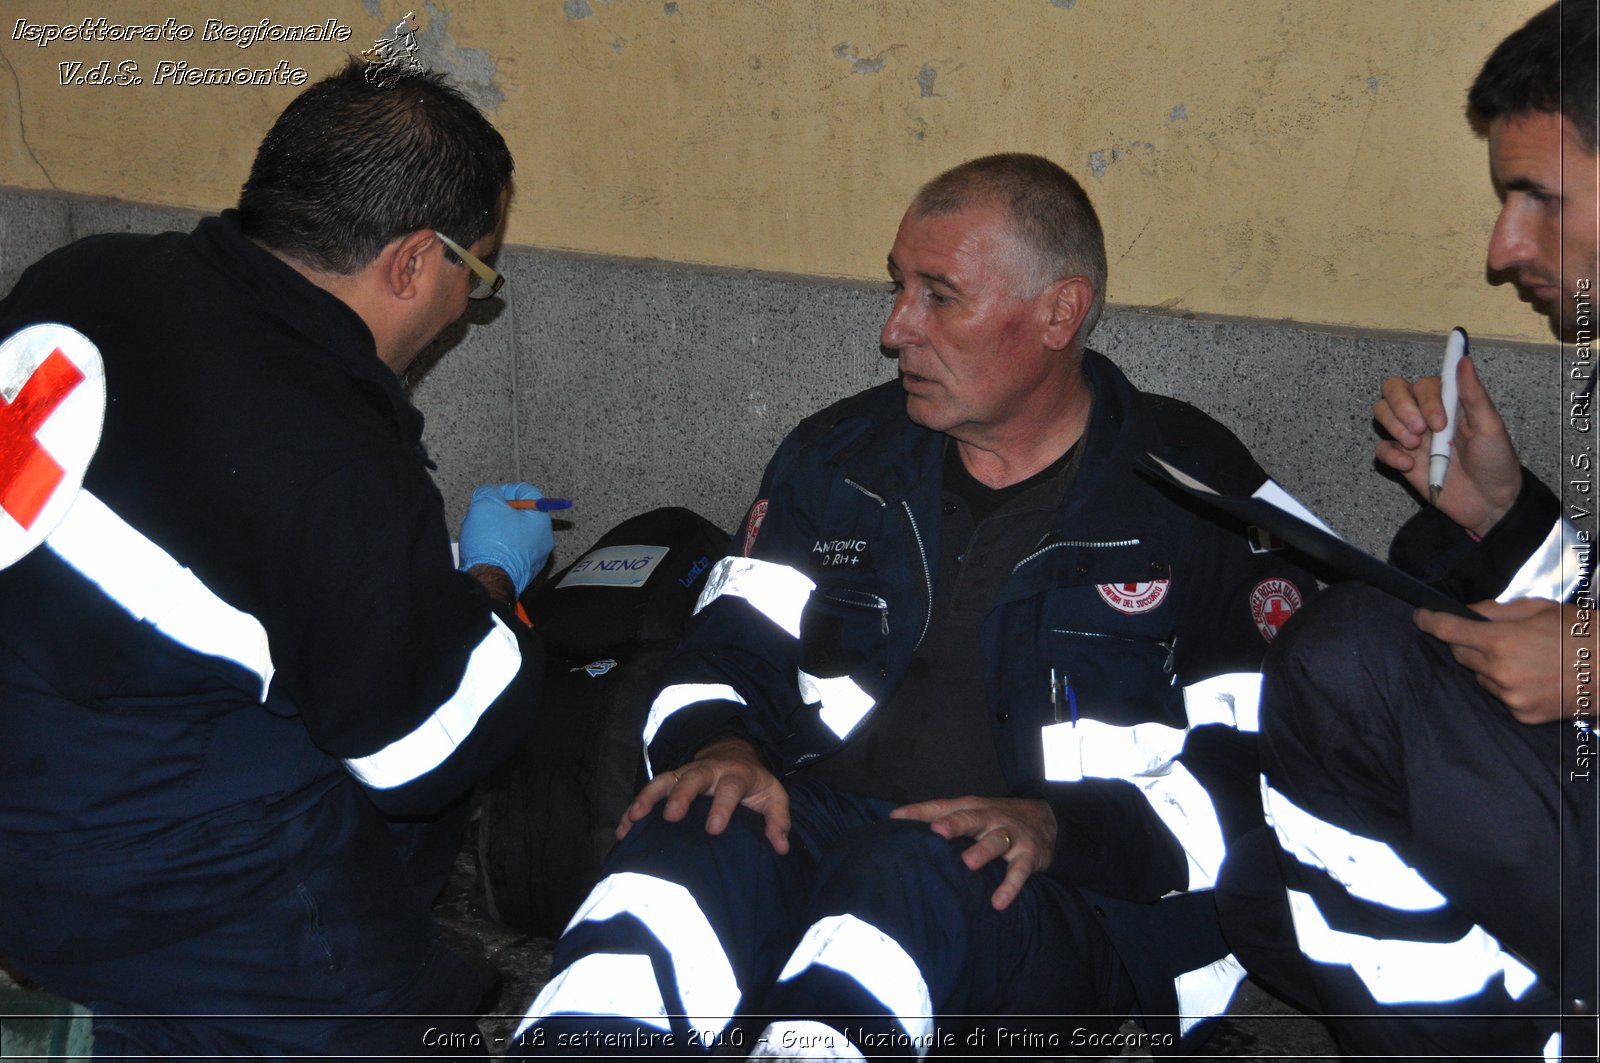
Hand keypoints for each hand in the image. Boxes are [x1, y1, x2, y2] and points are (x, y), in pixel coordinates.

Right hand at [458, 483, 553, 595]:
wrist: (488, 582)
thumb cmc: (491, 543)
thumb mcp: (485, 503)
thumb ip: (489, 492)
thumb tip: (490, 494)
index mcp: (540, 520)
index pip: (528, 493)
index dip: (507, 490)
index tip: (491, 496)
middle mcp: (543, 540)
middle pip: (520, 514)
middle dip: (499, 511)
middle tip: (484, 515)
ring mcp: (534, 558)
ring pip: (512, 533)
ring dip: (496, 529)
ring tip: (480, 534)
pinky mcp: (521, 572)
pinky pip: (509, 551)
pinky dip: (496, 547)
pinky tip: (484, 550)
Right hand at [617, 736, 791, 853]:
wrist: (734, 753)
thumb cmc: (754, 783)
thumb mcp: (773, 795)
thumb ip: (778, 820)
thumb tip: (781, 847)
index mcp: (735, 775)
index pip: (729, 788)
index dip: (722, 806)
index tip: (714, 828)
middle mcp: (708, 771)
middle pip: (692, 779)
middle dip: (681, 796)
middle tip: (671, 816)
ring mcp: (685, 774)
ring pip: (665, 780)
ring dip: (649, 797)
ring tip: (635, 817)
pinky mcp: (670, 782)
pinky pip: (649, 791)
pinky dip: (634, 808)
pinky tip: (623, 829)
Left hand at [890, 796, 1055, 910]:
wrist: (1047, 818)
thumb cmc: (996, 817)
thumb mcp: (972, 811)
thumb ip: (939, 815)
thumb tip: (897, 820)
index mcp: (971, 808)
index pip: (941, 807)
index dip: (920, 812)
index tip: (896, 819)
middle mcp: (989, 818)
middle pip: (970, 819)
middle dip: (954, 824)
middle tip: (937, 832)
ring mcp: (1010, 835)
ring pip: (995, 841)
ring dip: (982, 851)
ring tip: (968, 863)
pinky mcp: (1028, 854)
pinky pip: (1019, 872)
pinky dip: (1010, 887)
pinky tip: (998, 902)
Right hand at [1373, 356, 1521, 536]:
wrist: (1489, 503)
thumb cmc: (1495, 462)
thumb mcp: (1490, 427)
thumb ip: (1474, 394)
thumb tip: (1464, 358)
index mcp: (1449, 403)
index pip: (1423, 384)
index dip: (1426, 399)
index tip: (1440, 422)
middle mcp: (1426, 414)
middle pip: (1394, 390)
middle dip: (1401, 408)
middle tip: (1420, 432)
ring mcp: (1412, 437)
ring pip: (1381, 413)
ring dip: (1393, 427)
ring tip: (1414, 447)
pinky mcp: (1402, 460)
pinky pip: (1380, 448)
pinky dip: (1390, 454)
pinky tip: (1408, 465)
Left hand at [1414, 598, 1587, 724]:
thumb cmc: (1582, 633)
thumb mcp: (1538, 608)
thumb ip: (1495, 610)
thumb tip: (1468, 612)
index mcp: (1501, 641)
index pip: (1448, 630)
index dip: (1428, 620)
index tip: (1420, 616)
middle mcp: (1499, 672)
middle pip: (1461, 654)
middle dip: (1469, 642)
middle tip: (1495, 636)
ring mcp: (1509, 697)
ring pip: (1480, 676)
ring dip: (1490, 665)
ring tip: (1525, 657)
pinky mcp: (1521, 714)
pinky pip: (1500, 695)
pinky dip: (1508, 685)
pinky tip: (1534, 676)